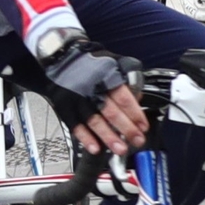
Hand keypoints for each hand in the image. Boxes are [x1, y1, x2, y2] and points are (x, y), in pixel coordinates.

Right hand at [37, 40, 148, 154]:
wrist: (62, 56)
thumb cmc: (90, 62)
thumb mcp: (113, 63)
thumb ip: (127, 80)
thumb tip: (138, 98)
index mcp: (106, 77)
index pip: (124, 98)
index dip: (135, 114)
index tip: (143, 126)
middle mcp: (92, 89)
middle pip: (112, 113)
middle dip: (127, 129)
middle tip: (137, 140)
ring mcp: (78, 99)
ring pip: (95, 121)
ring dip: (109, 138)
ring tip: (120, 148)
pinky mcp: (65, 106)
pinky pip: (76, 125)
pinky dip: (85, 138)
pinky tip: (95, 148)